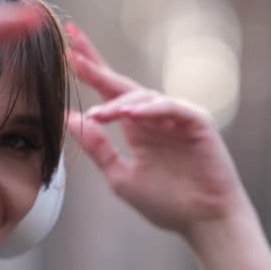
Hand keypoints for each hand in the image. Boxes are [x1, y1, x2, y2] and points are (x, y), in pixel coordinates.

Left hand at [65, 22, 253, 240]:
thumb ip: (96, 147)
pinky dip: (150, 109)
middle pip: (121, 83)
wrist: (204, 223)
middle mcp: (154, 116)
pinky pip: (172, 108)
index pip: (108, 91)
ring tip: (100, 114)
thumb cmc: (166, 202)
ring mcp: (177, 117)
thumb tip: (69, 118)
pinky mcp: (198, 123)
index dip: (89, 70)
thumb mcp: (120, 175)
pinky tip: (130, 114)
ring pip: (143, 97)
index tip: (66, 52)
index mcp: (136, 126)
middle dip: (96, 65)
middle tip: (72, 46)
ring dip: (118, 103)